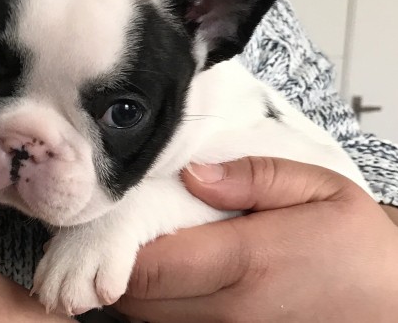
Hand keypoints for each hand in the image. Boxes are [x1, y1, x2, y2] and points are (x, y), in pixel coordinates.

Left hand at [116, 157, 397, 321]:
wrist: (394, 305)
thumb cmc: (358, 247)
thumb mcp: (320, 189)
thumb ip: (254, 177)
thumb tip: (193, 174)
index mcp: (246, 261)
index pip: (149, 264)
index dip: (115, 242)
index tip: (113, 211)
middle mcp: (230, 310)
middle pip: (138, 295)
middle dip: (117, 259)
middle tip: (120, 221)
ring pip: (148, 317)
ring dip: (133, 282)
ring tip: (141, 243)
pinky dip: (156, 303)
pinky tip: (168, 273)